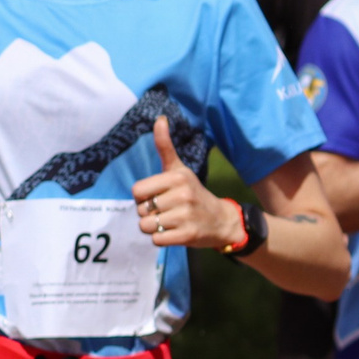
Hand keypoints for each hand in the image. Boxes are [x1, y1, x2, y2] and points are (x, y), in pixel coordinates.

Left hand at [130, 117, 235, 248]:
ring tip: (169, 222)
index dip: (142, 197)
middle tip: (166, 211)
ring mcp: (186, 215)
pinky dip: (161, 239)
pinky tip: (174, 232)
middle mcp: (183, 194)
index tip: (157, 196)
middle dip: (148, 213)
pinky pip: (156, 240)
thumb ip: (165, 147)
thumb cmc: (193, 193)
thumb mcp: (180, 169)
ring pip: (146, 226)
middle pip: (140, 210)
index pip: (137, 191)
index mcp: (177, 177)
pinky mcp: (188, 235)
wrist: (222, 220)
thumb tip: (159, 118)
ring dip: (153, 228)